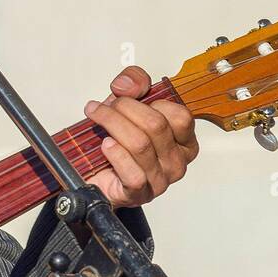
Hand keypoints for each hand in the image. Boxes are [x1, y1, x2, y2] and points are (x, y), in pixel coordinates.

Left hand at [83, 66, 198, 208]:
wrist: (94, 172)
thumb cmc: (117, 140)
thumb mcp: (126, 103)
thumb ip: (133, 82)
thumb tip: (126, 85)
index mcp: (183, 141)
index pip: (181, 116)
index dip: (152, 101)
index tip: (129, 99)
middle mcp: (176, 162)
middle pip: (156, 126)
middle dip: (124, 109)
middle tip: (103, 107)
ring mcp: (160, 181)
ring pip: (140, 145)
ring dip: (112, 125)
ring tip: (96, 119)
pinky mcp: (140, 194)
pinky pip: (133, 173)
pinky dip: (115, 154)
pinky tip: (105, 145)